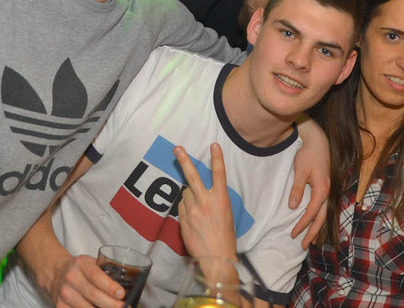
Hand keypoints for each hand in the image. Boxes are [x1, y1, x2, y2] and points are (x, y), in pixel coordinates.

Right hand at [48, 254, 124, 307]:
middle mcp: (71, 278)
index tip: (122, 294)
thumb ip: (105, 273)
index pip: (96, 276)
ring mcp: (64, 293)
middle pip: (93, 295)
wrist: (56, 272)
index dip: (110, 287)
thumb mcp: (91, 263)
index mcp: (81, 264)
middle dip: (112, 304)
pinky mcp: (60, 305)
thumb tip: (128, 289)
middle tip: (124, 307)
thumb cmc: (80, 269)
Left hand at [175, 143, 237, 261]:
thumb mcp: (225, 215)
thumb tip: (197, 193)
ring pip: (185, 194)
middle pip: (192, 176)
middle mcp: (206, 202)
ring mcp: (193, 210)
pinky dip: (185, 210)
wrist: (216, 258)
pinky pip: (181, 208)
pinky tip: (192, 221)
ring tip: (197, 212)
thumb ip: (213, 201)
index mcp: (221, 200)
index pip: (219, 174)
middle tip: (177, 148)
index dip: (217, 158)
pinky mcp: (183, 219)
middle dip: (184, 160)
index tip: (214, 145)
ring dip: (189, 198)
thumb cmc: (225, 238)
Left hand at [290, 118, 330, 246]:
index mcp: (322, 190)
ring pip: (323, 214)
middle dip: (312, 232)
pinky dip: (317, 218)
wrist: (318, 142)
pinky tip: (313, 222)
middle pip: (320, 218)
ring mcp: (327, 191)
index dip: (302, 225)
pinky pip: (322, 208)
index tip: (293, 234)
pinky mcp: (324, 188)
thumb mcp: (300, 171)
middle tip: (302, 245)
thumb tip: (293, 207)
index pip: (311, 213)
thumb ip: (297, 189)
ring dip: (316, 227)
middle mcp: (327, 193)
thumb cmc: (308, 155)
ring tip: (309, 240)